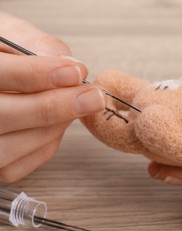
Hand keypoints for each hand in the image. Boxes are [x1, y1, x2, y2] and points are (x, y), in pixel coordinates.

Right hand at [0, 12, 105, 181]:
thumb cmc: (3, 52)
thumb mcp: (15, 35)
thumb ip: (40, 47)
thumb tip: (72, 69)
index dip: (37, 75)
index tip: (75, 72)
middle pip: (4, 116)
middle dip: (55, 106)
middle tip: (93, 97)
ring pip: (13, 145)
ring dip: (56, 126)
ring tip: (80, 105)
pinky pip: (20, 164)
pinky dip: (48, 143)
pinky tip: (59, 123)